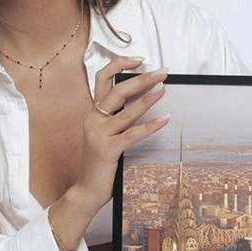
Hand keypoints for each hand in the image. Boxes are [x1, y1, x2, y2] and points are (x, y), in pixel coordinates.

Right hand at [47, 57, 169, 250]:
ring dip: (147, 97)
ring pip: (125, 110)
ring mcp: (98, 135)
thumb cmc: (100, 164)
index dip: (120, 65)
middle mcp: (93, 120)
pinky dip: (150, 125)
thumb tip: (141, 101)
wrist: (86, 191)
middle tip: (162, 72)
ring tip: (164, 88)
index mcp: (93, 114)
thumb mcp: (104, 135)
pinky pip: (132, 134)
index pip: (102, 78)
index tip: (140, 59)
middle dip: (141, 78)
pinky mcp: (107, 150)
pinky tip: (165, 119)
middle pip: (117, 90)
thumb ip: (115, 119)